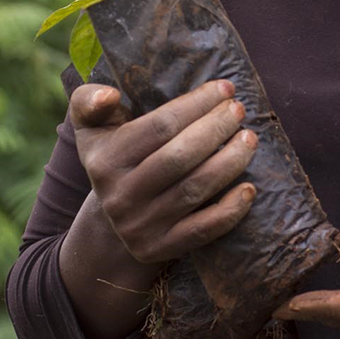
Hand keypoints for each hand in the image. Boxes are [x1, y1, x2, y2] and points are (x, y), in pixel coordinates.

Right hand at [67, 80, 256, 267]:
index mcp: (103, 161)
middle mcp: (119, 196)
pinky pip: (202, 230)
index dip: (196, 105)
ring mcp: (139, 226)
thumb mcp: (93, 129)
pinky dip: (230, 210)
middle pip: (179, 157)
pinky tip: (250, 188)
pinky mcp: (159, 249)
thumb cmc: (116, 157)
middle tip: (239, 111)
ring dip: (230, 162)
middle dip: (216, 129)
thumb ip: (89, 102)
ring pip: (194, 190)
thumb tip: (108, 93)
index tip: (225, 89)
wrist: (112, 220)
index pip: (159, 127)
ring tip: (249, 139)